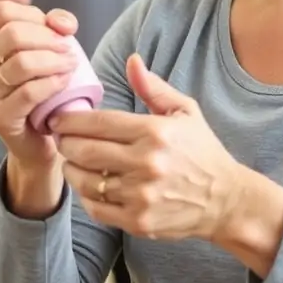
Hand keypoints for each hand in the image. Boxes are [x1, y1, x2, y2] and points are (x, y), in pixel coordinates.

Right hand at [0, 0, 80, 167]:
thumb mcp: (45, 50)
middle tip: (69, 49)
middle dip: (48, 38)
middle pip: (12, 34)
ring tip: (72, 63)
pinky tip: (66, 81)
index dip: (35, 16)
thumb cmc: (40, 88)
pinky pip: (28, 92)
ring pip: (21, 63)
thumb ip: (54, 27)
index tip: (57, 31)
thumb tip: (62, 24)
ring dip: (54, 61)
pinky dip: (53, 82)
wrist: (37, 137)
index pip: (3, 12)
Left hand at [53, 54, 241, 241]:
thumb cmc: (202, 151)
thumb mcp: (185, 111)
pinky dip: (85, 196)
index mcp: (155, 131)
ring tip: (71, 160)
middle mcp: (146, 163)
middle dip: (65, 142)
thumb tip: (131, 61)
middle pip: (85, 150)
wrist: (223, 199)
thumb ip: (154, 88)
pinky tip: (88, 184)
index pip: (99, 122)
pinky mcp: (137, 221)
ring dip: (71, 169)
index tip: (59, 119)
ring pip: (85, 180)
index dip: (71, 120)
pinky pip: (95, 208)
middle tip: (60, 138)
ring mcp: (140, 195)